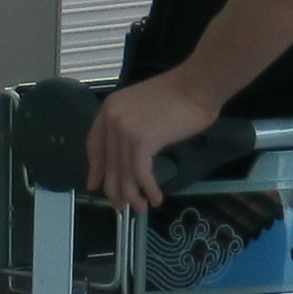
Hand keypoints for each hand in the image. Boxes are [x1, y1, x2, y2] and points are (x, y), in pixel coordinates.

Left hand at [86, 74, 211, 209]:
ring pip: (124, 173)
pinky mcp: (141, 142)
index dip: (96, 169)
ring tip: (140, 208)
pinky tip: (155, 198)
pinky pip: (141, 174)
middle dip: (115, 189)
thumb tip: (133, 154)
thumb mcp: (144, 107)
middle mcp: (112, 119)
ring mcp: (124, 131)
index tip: (95, 185)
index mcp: (110, 108)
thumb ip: (132, 127)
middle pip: (109, 164)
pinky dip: (148, 189)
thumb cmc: (180, 94)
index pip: (95, 145)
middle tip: (121, 206)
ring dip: (132, 195)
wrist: (197, 85)